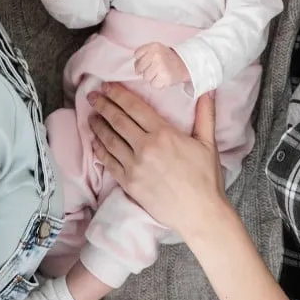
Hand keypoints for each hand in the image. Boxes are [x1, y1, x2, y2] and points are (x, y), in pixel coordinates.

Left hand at [88, 84, 225, 239]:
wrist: (200, 214)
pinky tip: (95, 142)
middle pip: (118, 120)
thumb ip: (206, 113)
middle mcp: (145, 147)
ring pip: (110, 140)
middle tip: (93, 96)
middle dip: (103, 105)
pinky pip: (109, 162)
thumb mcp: (208, 142)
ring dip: (98, 126)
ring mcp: (134, 166)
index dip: (118, 94)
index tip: (107, 86)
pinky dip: (100, 149)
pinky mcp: (129, 183)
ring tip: (91, 116)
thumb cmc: (206, 178)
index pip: (134, 108)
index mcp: (164, 134)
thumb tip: (208, 89)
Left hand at [133, 43, 189, 87]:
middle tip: (154, 69)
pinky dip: (158, 84)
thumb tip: (136, 68)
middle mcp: (156, 55)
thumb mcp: (157, 50)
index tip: (147, 62)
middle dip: (145, 70)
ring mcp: (160, 66)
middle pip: (139, 67)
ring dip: (152, 77)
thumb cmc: (167, 58)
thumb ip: (145, 54)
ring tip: (160, 73)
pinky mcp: (164, 77)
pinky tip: (163, 78)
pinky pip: (153, 84)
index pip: (137, 54)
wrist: (185, 64)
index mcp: (153, 46)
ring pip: (145, 77)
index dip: (140, 60)